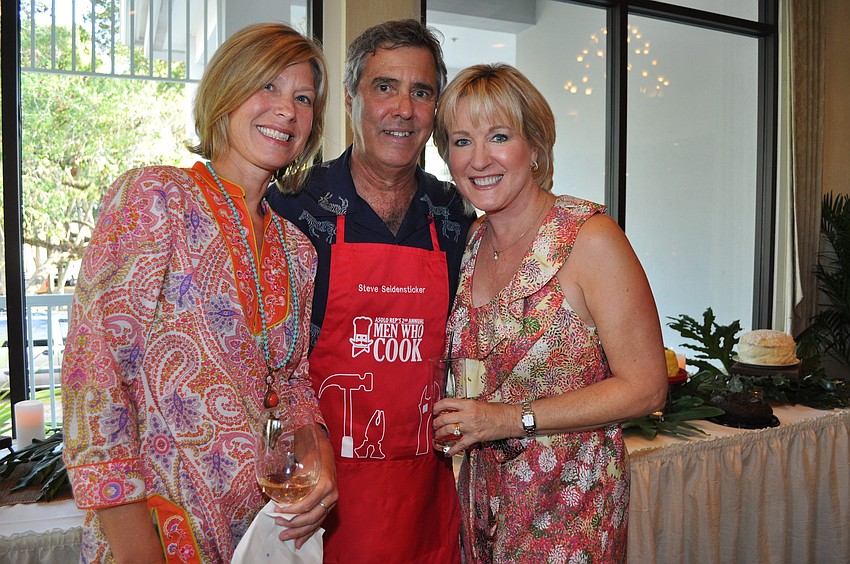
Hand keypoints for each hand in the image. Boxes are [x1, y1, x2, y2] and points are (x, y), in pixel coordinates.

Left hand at [274, 428, 337, 548]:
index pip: (307, 505)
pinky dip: (309, 532)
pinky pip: (319, 522)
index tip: (277, 511)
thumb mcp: (302, 467)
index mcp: (325, 485)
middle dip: (294, 524)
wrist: (326, 454)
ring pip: (316, 522)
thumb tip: (275, 497)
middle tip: (279, 525)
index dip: (291, 511)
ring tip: (285, 536)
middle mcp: (331, 496)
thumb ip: (293, 482)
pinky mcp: (329, 506)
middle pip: (312, 517)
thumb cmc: (312, 459)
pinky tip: (300, 541)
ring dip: (300, 532)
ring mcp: (332, 502)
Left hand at [433, 398, 519, 455]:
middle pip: (444, 418)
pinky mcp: (475, 438)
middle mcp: (467, 415)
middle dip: (436, 422)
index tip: (434, 410)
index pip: (446, 403)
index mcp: (468, 404)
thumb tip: (452, 410)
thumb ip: (466, 406)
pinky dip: (451, 450)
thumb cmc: (498, 410)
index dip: (437, 407)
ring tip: (437, 435)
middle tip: (434, 424)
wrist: (510, 419)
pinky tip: (447, 452)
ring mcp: (470, 427)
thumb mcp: (479, 403)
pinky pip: (459, 445)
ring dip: (439, 434)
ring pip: (448, 431)